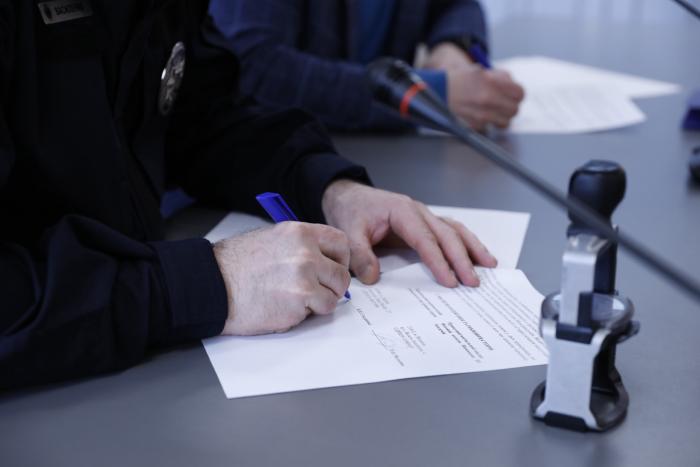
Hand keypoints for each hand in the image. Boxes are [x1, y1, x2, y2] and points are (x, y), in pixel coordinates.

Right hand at [213, 223, 350, 335]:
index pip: (341, 242)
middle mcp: (306, 253)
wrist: (211, 285)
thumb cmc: (234, 265)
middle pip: (342, 273)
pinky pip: (318, 312)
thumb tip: (323, 260)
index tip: (334, 268)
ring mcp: (304, 278)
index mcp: (300, 233)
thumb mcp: (271, 239)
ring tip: (296, 300)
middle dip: (333, 286)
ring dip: (319, 302)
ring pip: (333, 296)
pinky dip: (306, 314)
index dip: (341, 259)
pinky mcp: (299, 303)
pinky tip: (285, 307)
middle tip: (318, 291)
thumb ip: (300, 246)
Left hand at [322, 180, 497, 287]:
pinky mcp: (425, 224)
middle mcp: (419, 211)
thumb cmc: (352, 211)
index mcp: (402, 211)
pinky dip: (466, 244)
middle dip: (462, 259)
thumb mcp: (348, 231)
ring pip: (455, 230)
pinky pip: (450, 232)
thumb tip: (373, 278)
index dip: (439, 261)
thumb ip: (360, 254)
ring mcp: (425, 216)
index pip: (425, 239)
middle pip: (447, 235)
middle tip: (473, 282)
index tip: (449, 281)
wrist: (349, 196)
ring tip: (490, 266)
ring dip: (472, 248)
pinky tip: (478, 257)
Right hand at [446, 64, 523, 130]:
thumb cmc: (458, 80)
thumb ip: (500, 78)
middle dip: (510, 107)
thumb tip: (513, 86)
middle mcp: (488, 100)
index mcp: (492, 83)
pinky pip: (489, 128)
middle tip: (503, 104)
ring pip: (505, 123)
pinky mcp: (474, 126)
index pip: (519, 94)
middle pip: (514, 110)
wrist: (437, 92)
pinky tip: (479, 115)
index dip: (516, 94)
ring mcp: (481, 115)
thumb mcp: (480, 71)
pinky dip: (487, 123)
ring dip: (501, 118)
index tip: (512, 95)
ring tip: (492, 112)